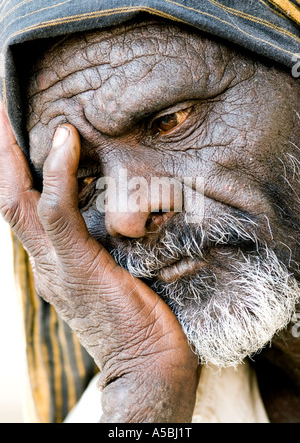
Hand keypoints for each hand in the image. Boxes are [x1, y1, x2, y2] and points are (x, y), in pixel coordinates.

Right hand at [0, 101, 198, 422]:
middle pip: (8, 196)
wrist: (149, 363)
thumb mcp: (117, 270)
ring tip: (9, 109)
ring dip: (12, 152)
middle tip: (0, 109)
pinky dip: (58, 174)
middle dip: (0, 153)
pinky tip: (65, 138)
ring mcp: (55, 263)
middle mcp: (45, 258)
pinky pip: (58, 211)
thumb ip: (106, 242)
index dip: (14, 168)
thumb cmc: (141, 316)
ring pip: (18, 199)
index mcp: (54, 259)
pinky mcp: (76, 265)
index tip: (14, 132)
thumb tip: (118, 210)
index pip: (24, 205)